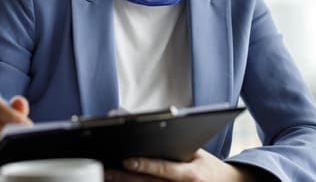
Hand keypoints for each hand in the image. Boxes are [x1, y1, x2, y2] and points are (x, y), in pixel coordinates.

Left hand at [104, 149, 260, 181]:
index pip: (163, 169)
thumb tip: (149, 138)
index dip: (144, 166)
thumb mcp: (197, 155)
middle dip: (125, 178)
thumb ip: (175, 151)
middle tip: (106, 172)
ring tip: (108, 179)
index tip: (126, 162)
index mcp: (191, 175)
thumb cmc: (209, 168)